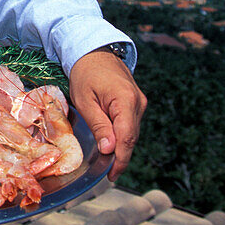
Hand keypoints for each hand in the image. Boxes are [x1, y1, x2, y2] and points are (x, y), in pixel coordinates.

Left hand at [68, 48, 146, 180]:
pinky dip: (122, 135)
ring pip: (131, 132)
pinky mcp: (136, 102)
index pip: (127, 138)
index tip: (112, 174)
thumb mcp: (85, 100)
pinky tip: (112, 144)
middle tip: (106, 172)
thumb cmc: (85, 72)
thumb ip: (99, 125)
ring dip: (121, 147)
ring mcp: (139, 102)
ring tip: (107, 163)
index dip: (120, 159)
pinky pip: (130, 124)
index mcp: (126, 100)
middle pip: (131, 138)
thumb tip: (109, 150)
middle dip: (120, 156)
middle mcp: (138, 102)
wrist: (93, 50)